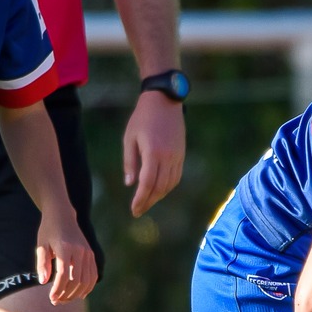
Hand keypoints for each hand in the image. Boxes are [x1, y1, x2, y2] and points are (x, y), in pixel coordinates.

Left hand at [34, 207, 98, 302]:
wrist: (62, 215)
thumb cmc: (48, 231)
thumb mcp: (41, 245)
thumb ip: (42, 263)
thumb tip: (43, 281)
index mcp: (65, 248)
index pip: (64, 275)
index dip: (58, 289)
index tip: (51, 298)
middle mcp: (79, 250)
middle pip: (76, 280)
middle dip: (66, 294)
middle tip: (56, 301)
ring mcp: (88, 253)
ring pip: (87, 280)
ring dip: (76, 294)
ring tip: (65, 299)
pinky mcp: (91, 254)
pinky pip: (93, 275)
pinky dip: (88, 287)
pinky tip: (79, 294)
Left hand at [122, 90, 185, 216]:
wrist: (164, 101)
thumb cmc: (142, 118)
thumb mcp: (129, 138)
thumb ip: (129, 161)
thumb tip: (130, 184)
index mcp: (153, 152)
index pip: (147, 183)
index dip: (141, 199)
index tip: (134, 209)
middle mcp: (167, 156)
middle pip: (160, 187)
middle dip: (148, 201)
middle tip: (138, 210)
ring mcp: (177, 155)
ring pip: (170, 184)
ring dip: (158, 196)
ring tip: (147, 202)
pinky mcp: (181, 153)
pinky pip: (176, 176)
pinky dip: (168, 187)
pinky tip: (159, 190)